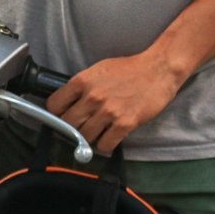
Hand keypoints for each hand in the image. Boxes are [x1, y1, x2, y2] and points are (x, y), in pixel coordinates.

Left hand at [45, 52, 187, 155]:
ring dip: (89, 138)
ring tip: (97, 132)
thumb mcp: (100, 69)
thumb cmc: (130, 68)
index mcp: (83, 81)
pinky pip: (104, 145)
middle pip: (68, 124)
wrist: (159, 69)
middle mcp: (93, 97)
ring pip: (85, 137)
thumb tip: (68, 103)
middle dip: (72, 128)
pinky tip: (109, 137)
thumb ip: (83, 85)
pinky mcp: (125, 123)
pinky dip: (105, 144)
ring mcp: (108, 111)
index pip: (55, 105)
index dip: (57, 113)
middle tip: (81, 126)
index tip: (63, 116)